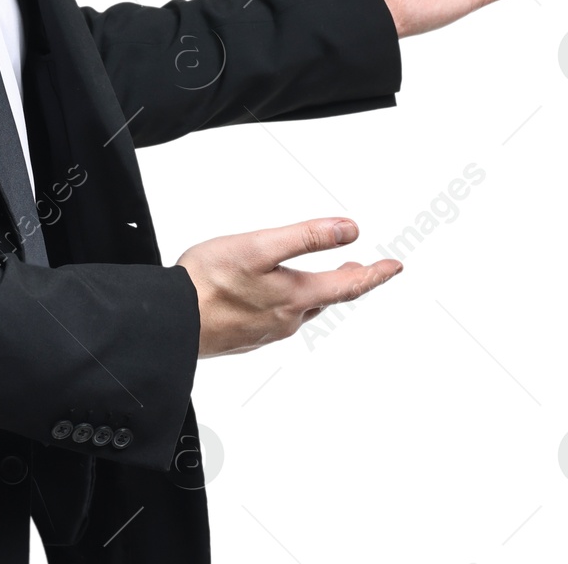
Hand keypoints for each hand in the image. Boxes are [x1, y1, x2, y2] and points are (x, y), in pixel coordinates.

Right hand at [175, 218, 400, 357]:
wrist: (173, 321)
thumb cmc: (209, 281)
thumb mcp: (260, 246)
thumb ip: (307, 237)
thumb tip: (348, 230)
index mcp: (296, 296)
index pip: (348, 285)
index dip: (375, 274)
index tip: (394, 266)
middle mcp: (287, 319)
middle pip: (327, 299)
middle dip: (347, 283)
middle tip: (363, 272)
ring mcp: (267, 332)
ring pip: (302, 310)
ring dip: (317, 293)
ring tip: (321, 280)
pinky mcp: (246, 337)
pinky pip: (277, 319)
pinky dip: (288, 304)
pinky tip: (276, 298)